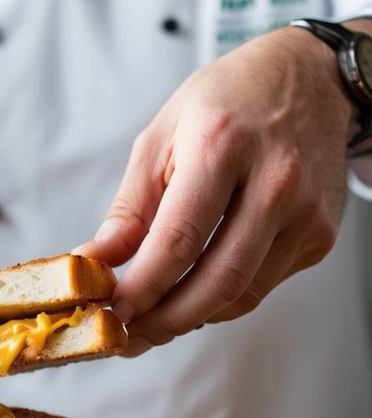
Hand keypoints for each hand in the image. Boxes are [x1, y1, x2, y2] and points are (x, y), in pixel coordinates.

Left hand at [75, 26, 357, 354]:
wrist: (310, 80)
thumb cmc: (229, 101)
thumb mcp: (162, 136)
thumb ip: (130, 206)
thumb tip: (96, 262)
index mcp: (223, 146)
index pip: (178, 240)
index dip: (141, 288)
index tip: (109, 313)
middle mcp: (275, 181)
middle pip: (219, 280)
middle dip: (166, 320)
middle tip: (128, 337)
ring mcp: (306, 213)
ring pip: (244, 294)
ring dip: (192, 316)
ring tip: (152, 320)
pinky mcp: (321, 235)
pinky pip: (264, 285)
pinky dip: (224, 298)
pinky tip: (195, 290)